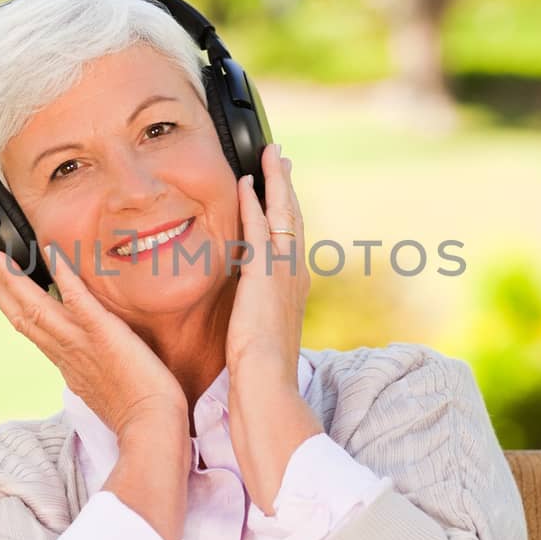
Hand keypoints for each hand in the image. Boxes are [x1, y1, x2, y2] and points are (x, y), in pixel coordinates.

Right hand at [0, 246, 186, 443]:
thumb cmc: (139, 417)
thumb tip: (89, 369)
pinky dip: (63, 275)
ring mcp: (81, 343)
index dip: (12, 308)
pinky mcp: (103, 334)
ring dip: (13, 280)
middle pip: (23, 315)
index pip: (32, 331)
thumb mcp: (106, 392)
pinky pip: (78, 300)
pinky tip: (51, 252)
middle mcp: (66, 353)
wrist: (151, 428)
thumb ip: (94, 374)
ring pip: (38, 307)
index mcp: (67, 365)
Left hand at [226, 143, 308, 382]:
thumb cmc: (261, 372)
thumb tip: (249, 314)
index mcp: (294, 288)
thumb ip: (257, 316)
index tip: (283, 189)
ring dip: (275, 181)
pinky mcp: (265, 272)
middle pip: (294, 217)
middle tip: (281, 158)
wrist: (267, 383)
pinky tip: (245, 182)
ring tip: (271, 155)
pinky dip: (254, 201)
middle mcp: (296, 274)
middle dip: (287, 186)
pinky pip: (260, 226)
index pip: (292, 239)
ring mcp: (283, 271)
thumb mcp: (261, 336)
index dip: (289, 210)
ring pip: (283, 214)